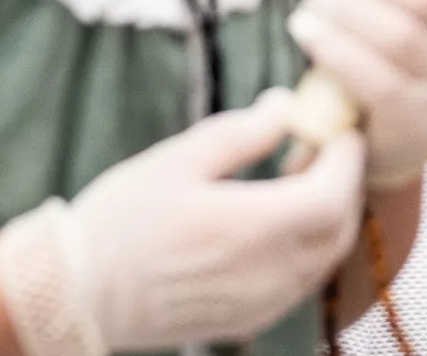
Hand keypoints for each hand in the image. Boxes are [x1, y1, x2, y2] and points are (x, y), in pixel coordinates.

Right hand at [0, 90, 364, 355]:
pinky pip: (299, 282)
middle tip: (322, 151)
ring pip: (323, 259)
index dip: (347, 160)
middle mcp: (266, 274)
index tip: (341, 131)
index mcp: (252, 229)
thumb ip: (241, 133)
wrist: (78, 292)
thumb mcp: (178, 159)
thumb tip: (285, 106)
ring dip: (327, 219)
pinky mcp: (248, 321)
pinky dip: (305, 249)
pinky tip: (274, 225)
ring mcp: (260, 304)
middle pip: (339, 230)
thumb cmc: (121, 220)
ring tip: (295, 183)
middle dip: (343, 186)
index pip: (334, 195)